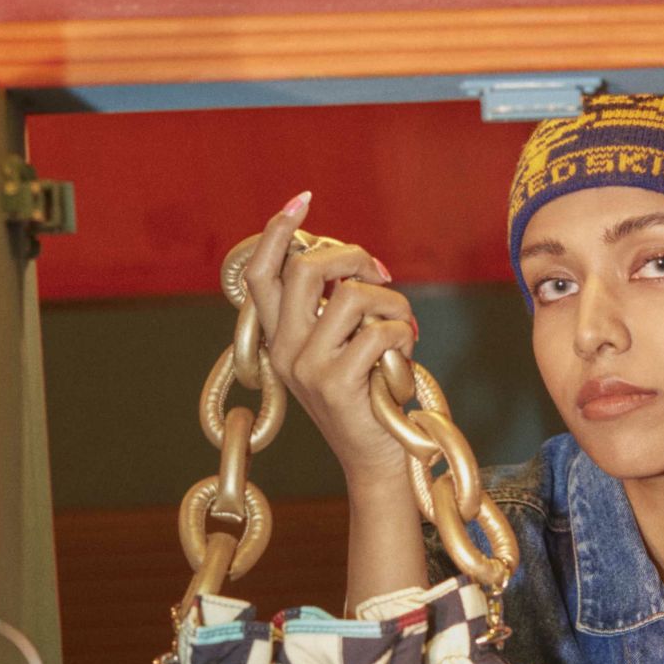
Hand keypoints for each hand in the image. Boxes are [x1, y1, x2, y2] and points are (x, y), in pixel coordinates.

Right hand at [243, 192, 417, 486]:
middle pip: (305, 270)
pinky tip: (404, 358)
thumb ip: (335, 311)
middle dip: (352, 257)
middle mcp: (285, 351)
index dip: (277, 232)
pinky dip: (403, 334)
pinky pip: (379, 332)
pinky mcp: (337, 384)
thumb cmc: (368, 400)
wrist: (376, 461)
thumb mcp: (341, 351)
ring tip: (402, 326)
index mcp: (280, 339)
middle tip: (381, 274)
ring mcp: (308, 368)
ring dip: (390, 301)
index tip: (301, 202)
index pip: (259, 274)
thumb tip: (356, 263)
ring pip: (349, 295)